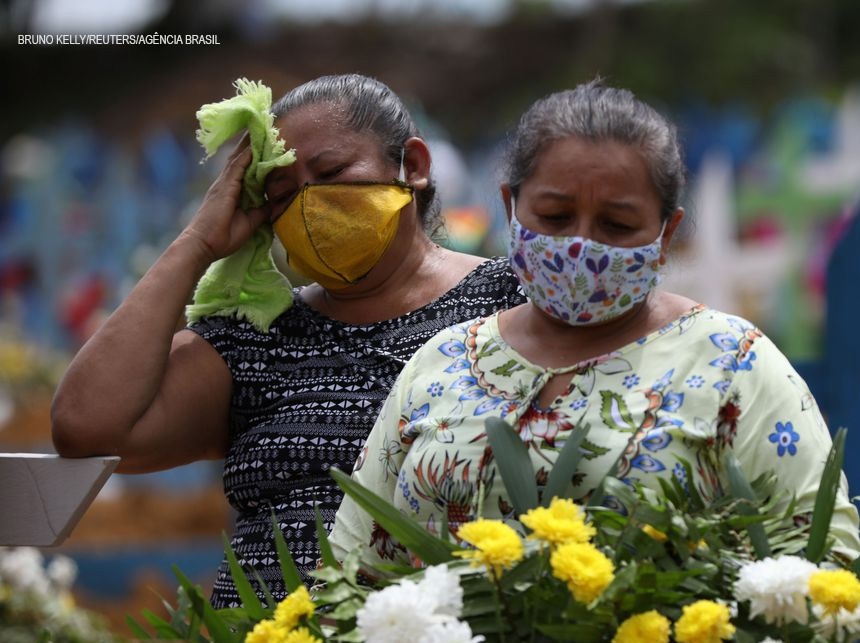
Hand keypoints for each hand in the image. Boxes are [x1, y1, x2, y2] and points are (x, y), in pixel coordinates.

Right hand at [181, 137, 271, 261]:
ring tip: (261, 129)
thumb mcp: (250, 223)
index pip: (246, 168)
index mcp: (233, 191)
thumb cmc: (223, 237)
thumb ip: (261, 211)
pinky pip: (236, 167)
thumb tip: (274, 203)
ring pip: (239, 158)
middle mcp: (227, 183)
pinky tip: (254, 145)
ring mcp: (224, 183)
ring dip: (250, 144)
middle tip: (264, 128)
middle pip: (242, 158)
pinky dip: (246, 155)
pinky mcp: (224, 187)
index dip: (256, 156)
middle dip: (252, 143)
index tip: (268, 144)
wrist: (204, 245)